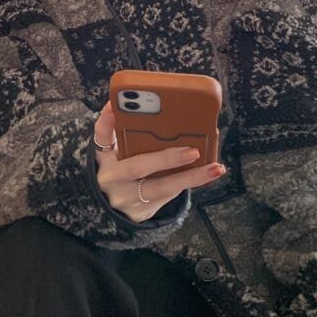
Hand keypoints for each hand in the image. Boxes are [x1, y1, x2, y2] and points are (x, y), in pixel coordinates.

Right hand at [92, 99, 226, 222]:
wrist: (110, 204)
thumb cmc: (117, 166)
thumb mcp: (111, 148)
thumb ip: (118, 128)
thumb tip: (127, 103)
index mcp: (102, 156)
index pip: (102, 135)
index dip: (108, 121)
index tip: (116, 105)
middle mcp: (111, 179)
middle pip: (138, 166)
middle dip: (167, 158)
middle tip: (192, 151)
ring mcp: (126, 199)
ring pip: (161, 188)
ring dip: (190, 177)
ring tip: (214, 167)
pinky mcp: (141, 212)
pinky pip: (168, 196)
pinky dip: (188, 183)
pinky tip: (207, 173)